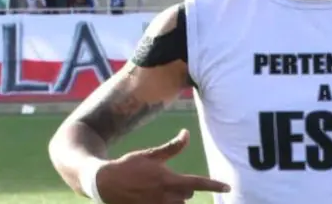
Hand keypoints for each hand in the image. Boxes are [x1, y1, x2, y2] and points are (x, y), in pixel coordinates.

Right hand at [96, 129, 229, 203]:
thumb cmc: (128, 166)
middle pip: (188, 195)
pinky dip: (167, 203)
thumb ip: (172, 147)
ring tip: (161, 191)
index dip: (215, 184)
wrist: (104, 182)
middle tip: (169, 181)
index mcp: (168, 179)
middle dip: (184, 189)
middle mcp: (164, 196)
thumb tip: (186, 133)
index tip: (228, 186)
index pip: (198, 183)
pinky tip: (156, 196)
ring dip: (175, 199)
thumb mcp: (151, 154)